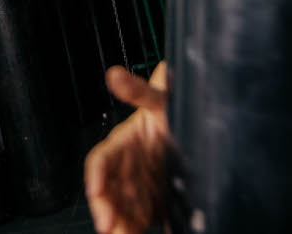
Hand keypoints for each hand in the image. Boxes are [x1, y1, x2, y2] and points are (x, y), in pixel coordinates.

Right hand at [85, 63, 170, 233]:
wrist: (196, 137)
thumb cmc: (173, 114)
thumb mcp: (162, 101)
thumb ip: (141, 91)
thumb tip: (115, 73)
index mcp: (121, 144)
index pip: (101, 159)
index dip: (96, 174)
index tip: (96, 189)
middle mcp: (124, 169)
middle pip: (107, 191)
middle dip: (105, 209)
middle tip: (108, 226)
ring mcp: (136, 188)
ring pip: (120, 209)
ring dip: (118, 224)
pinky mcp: (149, 204)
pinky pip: (138, 219)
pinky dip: (135, 229)